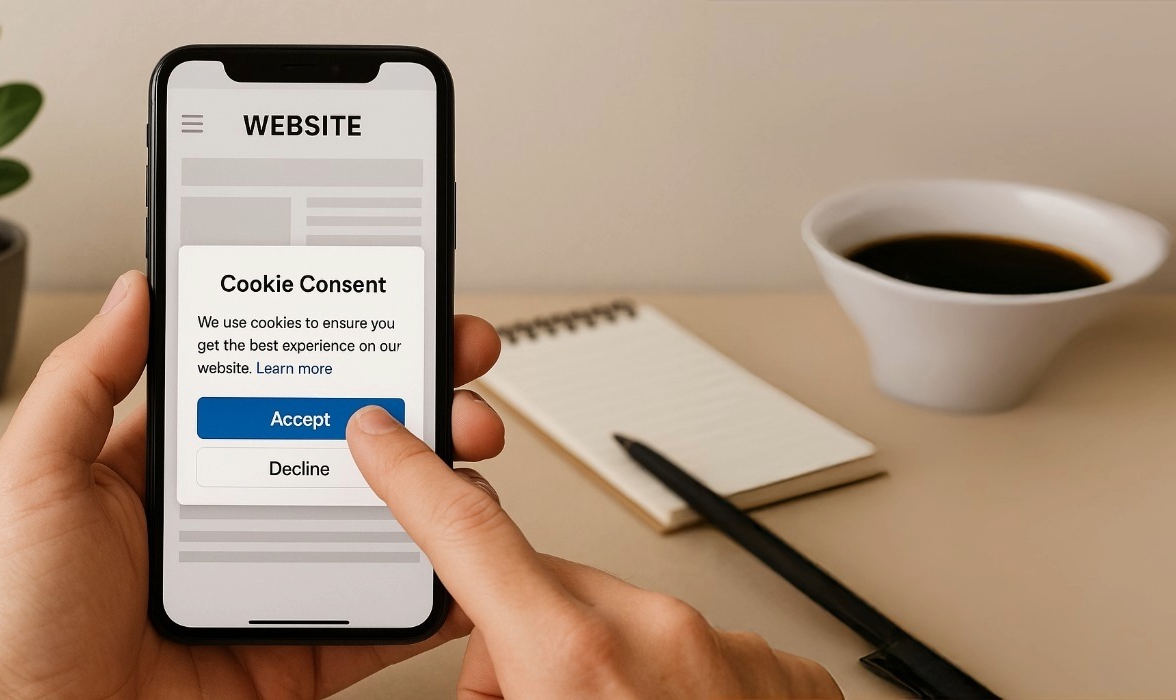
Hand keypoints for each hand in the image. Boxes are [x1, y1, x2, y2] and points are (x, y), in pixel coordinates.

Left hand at [0, 270, 510, 698]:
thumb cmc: (10, 620)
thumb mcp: (33, 476)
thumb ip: (86, 379)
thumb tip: (135, 290)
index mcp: (165, 469)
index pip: (262, 383)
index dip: (325, 342)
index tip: (379, 303)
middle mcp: (224, 520)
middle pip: (337, 444)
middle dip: (408, 398)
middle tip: (452, 364)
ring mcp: (265, 587)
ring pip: (373, 523)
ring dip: (432, 483)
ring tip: (466, 448)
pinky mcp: (292, 656)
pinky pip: (377, 623)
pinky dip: (431, 595)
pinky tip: (462, 559)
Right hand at [346, 406, 842, 697]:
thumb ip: (484, 694)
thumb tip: (471, 682)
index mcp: (576, 660)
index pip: (469, 536)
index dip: (414, 478)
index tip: (386, 437)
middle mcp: (661, 638)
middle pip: (548, 596)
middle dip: (520, 648)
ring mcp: (735, 654)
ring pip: (632, 631)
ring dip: (605, 676)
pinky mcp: (789, 680)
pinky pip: (706, 658)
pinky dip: (679, 694)